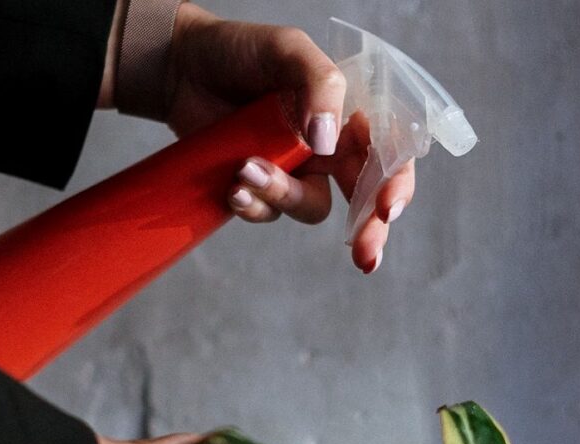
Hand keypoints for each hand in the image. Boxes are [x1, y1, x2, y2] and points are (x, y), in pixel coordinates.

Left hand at [165, 4, 414, 272]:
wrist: (183, 67)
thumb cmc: (241, 50)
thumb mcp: (287, 49)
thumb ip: (319, 84)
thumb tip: (327, 141)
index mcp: (349, 113)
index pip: (389, 150)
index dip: (396, 182)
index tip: (386, 209)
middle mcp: (329, 146)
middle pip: (365, 196)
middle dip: (369, 229)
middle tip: (365, 257)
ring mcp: (294, 170)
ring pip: (309, 205)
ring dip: (281, 196)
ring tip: (245, 169)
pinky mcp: (259, 186)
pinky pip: (266, 211)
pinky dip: (251, 204)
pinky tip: (231, 186)